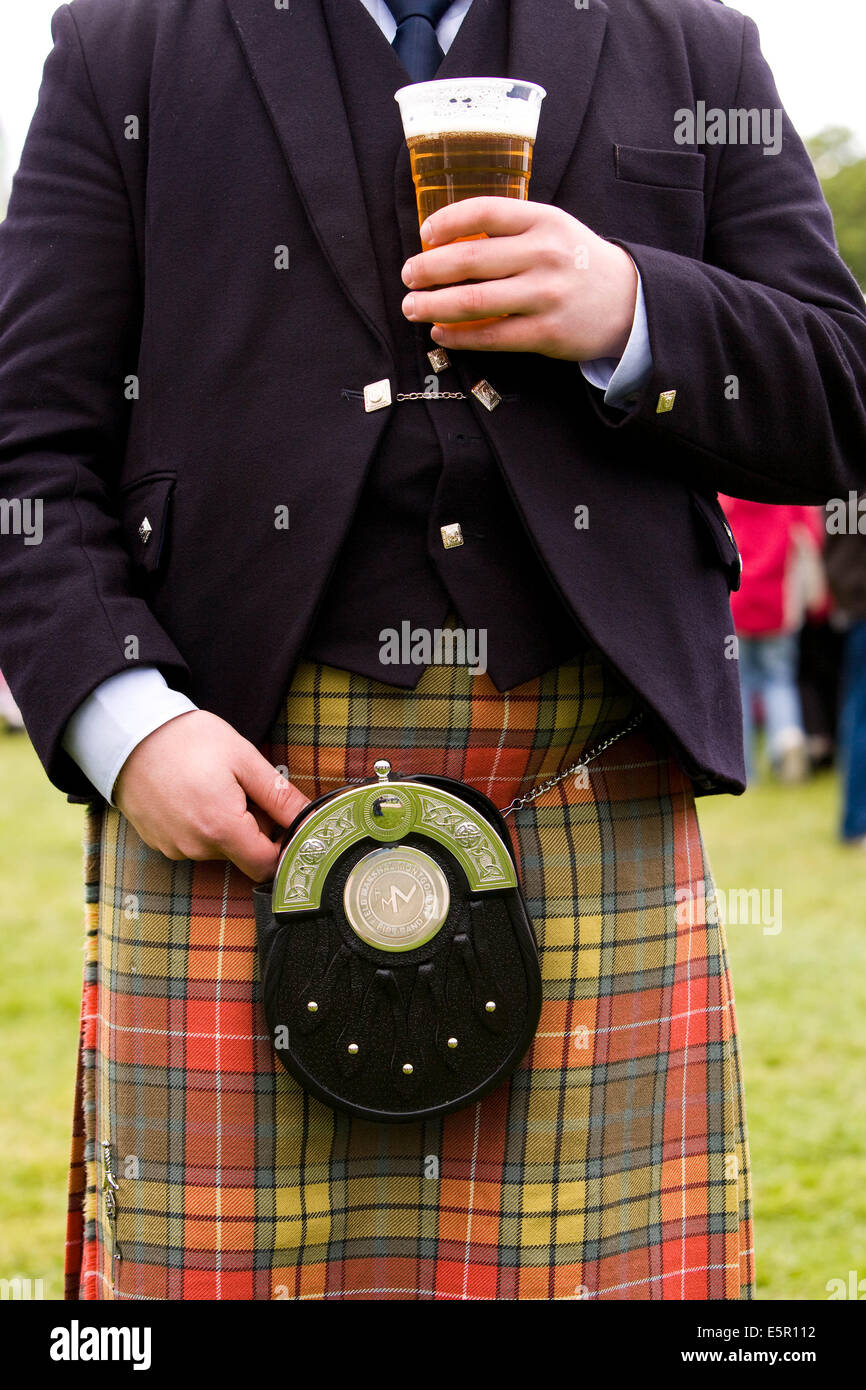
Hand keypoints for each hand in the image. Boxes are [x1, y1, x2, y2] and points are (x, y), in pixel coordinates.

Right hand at [113, 710, 309, 880]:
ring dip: (226, 825)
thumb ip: (279, 796)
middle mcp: (196, 848)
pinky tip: (194, 794)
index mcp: (222, 829)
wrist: (129, 732)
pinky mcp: (157, 841)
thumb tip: (310, 820)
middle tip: (244, 790)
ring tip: (214, 786)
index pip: (266, 865)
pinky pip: (192, 843)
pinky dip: (201, 824)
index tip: (282, 821)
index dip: (282, 847)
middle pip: (242, 855)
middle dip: (253, 829)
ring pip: (217, 849)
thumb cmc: (189, 740)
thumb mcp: (243, 759)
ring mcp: (173, 847)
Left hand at [401, 197, 638, 361]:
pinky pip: (490, 336)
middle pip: (469, 260)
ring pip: (474, 302)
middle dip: (428, 270)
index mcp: (543, 221)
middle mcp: (544, 255)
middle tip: (408, 277)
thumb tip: (448, 243)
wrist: (629, 302)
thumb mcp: (554, 230)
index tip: (425, 234)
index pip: (484, 212)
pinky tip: (441, 332)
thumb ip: (511, 231)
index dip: (447, 222)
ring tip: (412, 307)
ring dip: (434, 305)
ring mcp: (545, 295)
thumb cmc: (578, 264)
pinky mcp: (545, 332)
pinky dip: (459, 336)